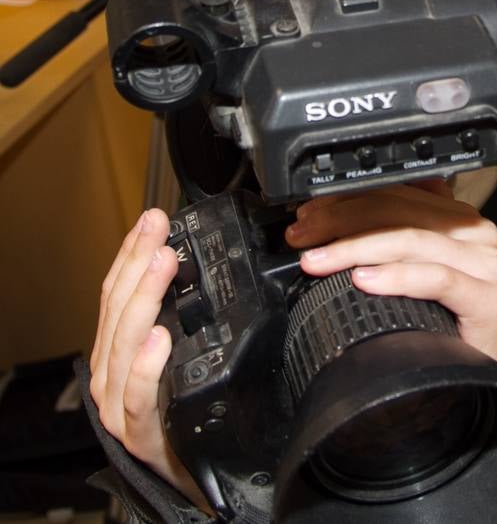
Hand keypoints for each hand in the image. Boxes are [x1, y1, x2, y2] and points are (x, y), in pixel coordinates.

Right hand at [89, 209, 209, 510]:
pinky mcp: (137, 432)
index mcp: (118, 347)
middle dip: (139, 263)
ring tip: (162, 264)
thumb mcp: (176, 354)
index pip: (117, 290)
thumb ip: (175, 314)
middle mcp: (111, 370)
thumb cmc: (181, 410)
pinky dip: (146, 366)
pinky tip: (159, 339)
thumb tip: (187, 260)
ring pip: (125, 343)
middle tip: (159, 230)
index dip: (132, 252)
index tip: (152, 219)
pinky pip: (138, 395)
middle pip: (118, 308)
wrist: (187, 475)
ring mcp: (118, 402)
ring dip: (145, 298)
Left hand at [285, 180, 496, 376]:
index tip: (309, 217)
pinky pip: (437, 278)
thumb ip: (391, 236)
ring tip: (319, 260)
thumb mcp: (413, 269)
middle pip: (399, 214)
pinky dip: (396, 277)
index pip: (394, 195)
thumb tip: (330, 218)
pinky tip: (364, 280)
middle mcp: (474, 232)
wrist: (482, 374)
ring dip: (356, 248)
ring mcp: (485, 263)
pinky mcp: (488, 297)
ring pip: (411, 241)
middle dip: (342, 223)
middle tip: (304, 238)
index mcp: (456, 217)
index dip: (346, 202)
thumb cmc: (443, 323)